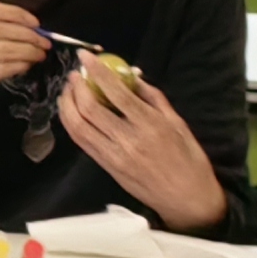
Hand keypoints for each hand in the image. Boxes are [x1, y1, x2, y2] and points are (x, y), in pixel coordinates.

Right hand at [0, 0, 53, 146]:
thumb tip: (21, 20)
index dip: (14, 12)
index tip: (34, 22)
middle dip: (27, 33)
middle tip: (43, 40)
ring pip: (3, 48)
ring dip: (28, 49)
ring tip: (40, 53)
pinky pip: (3, 68)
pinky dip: (20, 64)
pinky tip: (27, 64)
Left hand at [56, 55, 224, 232]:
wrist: (188, 200)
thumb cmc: (189, 159)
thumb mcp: (178, 123)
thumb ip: (153, 97)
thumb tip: (132, 74)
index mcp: (150, 125)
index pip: (116, 92)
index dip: (97, 72)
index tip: (85, 57)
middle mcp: (128, 140)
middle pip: (90, 108)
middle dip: (77, 87)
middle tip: (75, 75)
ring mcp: (114, 155)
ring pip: (79, 126)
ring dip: (67, 104)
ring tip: (68, 91)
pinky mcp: (106, 167)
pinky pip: (81, 142)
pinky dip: (71, 123)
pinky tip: (71, 112)